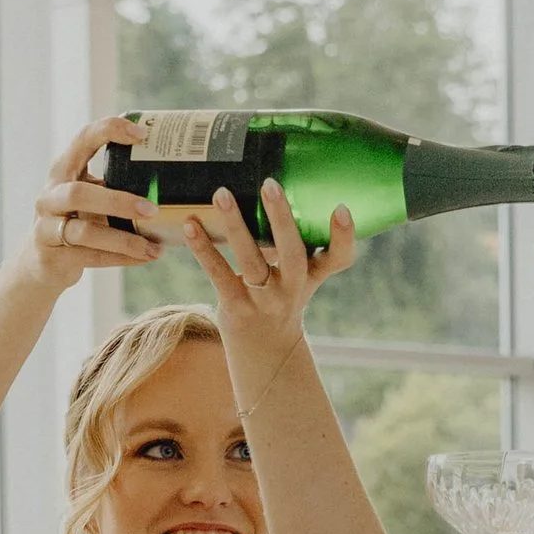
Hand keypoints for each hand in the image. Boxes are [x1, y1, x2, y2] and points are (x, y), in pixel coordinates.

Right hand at [23, 117, 172, 293]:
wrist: (42, 263)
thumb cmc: (75, 220)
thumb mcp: (89, 195)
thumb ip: (114, 182)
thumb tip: (170, 175)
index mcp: (63, 171)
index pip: (82, 139)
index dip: (109, 131)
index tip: (142, 134)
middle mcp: (50, 196)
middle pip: (79, 194)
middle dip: (118, 201)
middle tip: (152, 209)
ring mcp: (46, 227)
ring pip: (86, 232)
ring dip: (124, 239)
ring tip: (154, 247)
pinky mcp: (53, 256)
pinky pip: (91, 257)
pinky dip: (122, 259)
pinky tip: (146, 257)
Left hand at [184, 179, 357, 398]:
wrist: (265, 349)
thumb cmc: (285, 296)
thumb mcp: (306, 274)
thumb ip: (306, 241)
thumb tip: (288, 187)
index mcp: (312, 274)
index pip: (339, 257)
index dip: (343, 235)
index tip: (342, 208)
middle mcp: (292, 288)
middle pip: (292, 252)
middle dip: (282, 218)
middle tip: (270, 184)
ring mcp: (263, 299)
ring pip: (250, 260)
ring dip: (235, 226)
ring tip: (222, 194)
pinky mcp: (235, 306)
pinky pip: (219, 274)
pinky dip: (203, 248)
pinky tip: (190, 225)